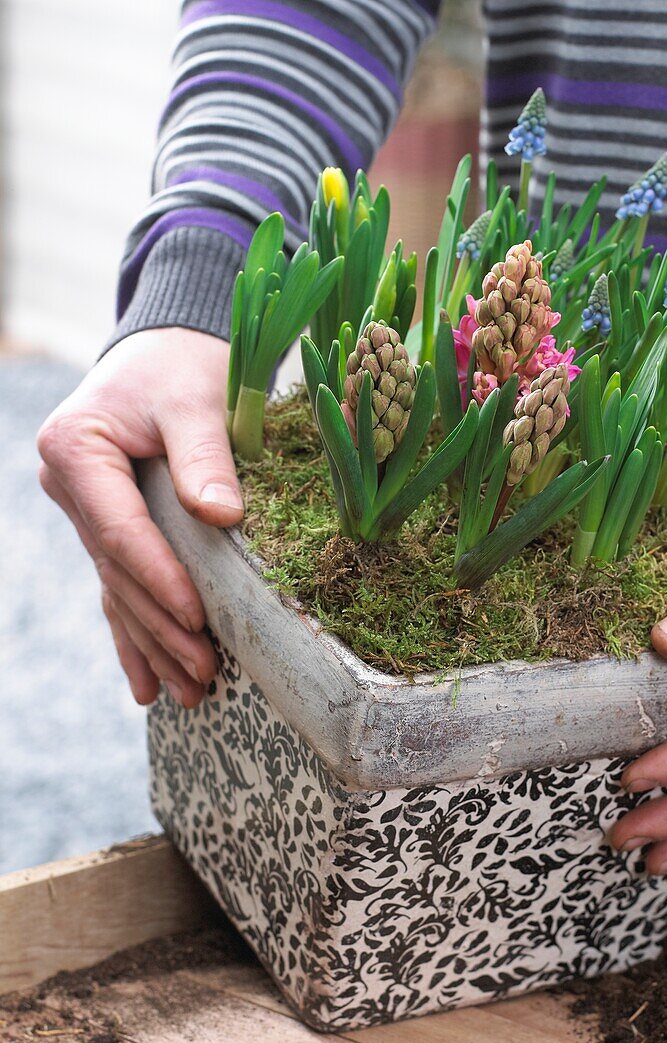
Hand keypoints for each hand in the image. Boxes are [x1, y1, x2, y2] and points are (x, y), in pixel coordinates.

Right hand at [37, 328, 242, 707]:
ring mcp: (82, 509)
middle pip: (118, 570)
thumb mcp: (194, 400)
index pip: (120, 529)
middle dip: (161, 627)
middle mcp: (68, 485)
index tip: (196, 616)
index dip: (158, 577)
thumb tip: (222, 519)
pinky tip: (147, 682)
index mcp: (76, 450)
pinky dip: (135, 633)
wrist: (165, 350)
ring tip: (189, 693)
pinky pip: (118, 586)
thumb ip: (205, 455)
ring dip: (152, 643)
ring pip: (118, 588)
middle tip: (205, 673)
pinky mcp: (106, 524)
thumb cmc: (181, 367)